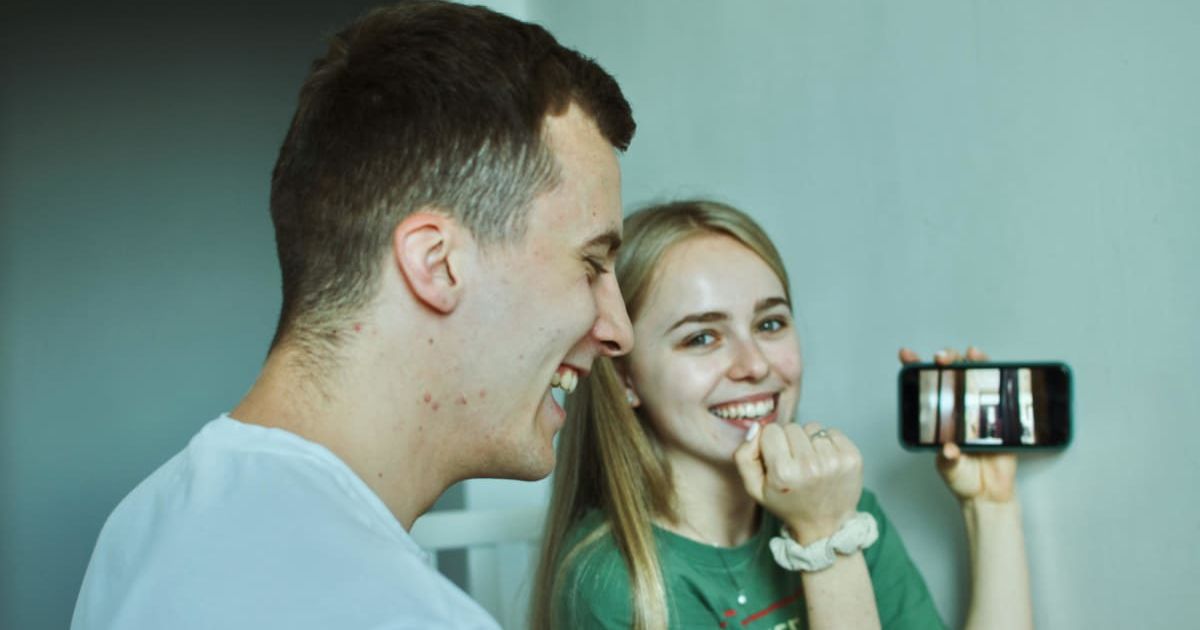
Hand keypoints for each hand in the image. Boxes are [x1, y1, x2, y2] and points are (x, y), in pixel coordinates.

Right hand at [734, 421, 862, 543]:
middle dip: (790, 441)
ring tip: (812, 464)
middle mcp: (810, 465)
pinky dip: (828, 443)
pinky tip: (826, 462)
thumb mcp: (755, 489)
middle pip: (792, 427)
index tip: (778, 460)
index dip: (771, 443)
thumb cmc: (788, 504)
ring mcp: (834, 461)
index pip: (771, 430)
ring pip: (812, 428)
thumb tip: (756, 427)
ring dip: (810, 442)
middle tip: (795, 464)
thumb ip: (744, 456)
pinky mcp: (852, 458)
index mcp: (783, 473)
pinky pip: (832, 432)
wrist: (826, 525)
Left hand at [899, 346, 1017, 503]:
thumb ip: (949, 459)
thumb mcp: (949, 468)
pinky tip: (991, 367)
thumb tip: (949, 449)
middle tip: (940, 360)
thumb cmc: (963, 478)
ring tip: (969, 354)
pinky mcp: (1000, 415)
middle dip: (945, 359)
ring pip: (974, 376)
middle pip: (950, 374)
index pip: (924, 387)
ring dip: (972, 360)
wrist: (988, 493)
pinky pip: (999, 392)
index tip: (906, 355)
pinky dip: (996, 376)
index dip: (915, 368)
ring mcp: (978, 409)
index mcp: (938, 417)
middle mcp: (957, 408)